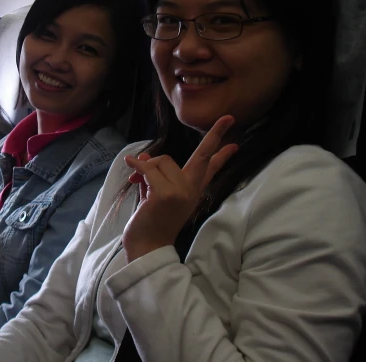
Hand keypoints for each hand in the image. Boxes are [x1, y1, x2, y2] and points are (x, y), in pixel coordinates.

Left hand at [122, 115, 238, 262]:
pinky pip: (148, 169)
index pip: (211, 169)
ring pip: (162, 161)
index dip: (222, 153)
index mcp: (192, 191)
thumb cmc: (150, 221)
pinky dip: (137, 166)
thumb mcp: (155, 193)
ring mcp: (181, 192)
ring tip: (140, 184)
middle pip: (203, 156)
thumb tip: (144, 156)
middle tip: (229, 118)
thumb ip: (154, 175)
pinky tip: (130, 165)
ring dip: (147, 168)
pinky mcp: (166, 194)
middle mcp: (191, 190)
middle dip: (216, 135)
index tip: (236, 143)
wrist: (146, 247)